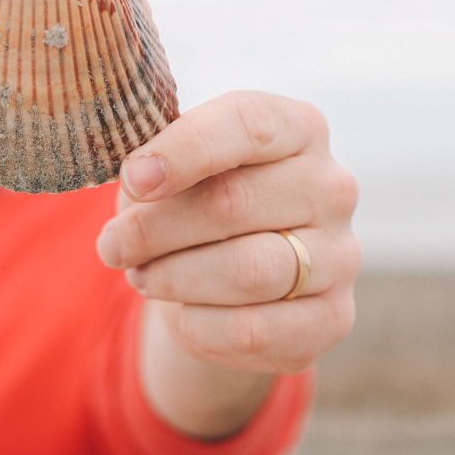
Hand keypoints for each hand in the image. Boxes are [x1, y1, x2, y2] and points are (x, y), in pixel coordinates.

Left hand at [95, 92, 358, 433]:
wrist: (237, 278)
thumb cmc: (201, 201)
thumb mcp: (177, 166)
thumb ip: (158, 162)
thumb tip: (139, 180)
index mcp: (299, 128)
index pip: (246, 124)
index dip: (183, 150)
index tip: (134, 179)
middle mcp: (333, 187)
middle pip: (233, 203)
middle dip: (155, 229)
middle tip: (113, 245)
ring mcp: (342, 255)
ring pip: (245, 271)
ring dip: (173, 278)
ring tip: (141, 276)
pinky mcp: (333, 318)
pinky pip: (254, 330)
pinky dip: (198, 325)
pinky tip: (179, 313)